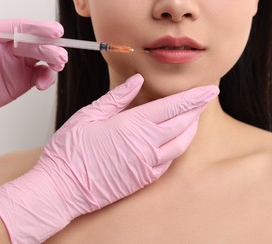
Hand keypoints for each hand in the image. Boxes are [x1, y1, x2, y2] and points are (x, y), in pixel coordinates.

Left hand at [0, 15, 66, 148]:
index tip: (54, 31)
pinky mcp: (20, 82)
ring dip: (53, 61)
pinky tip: (43, 83)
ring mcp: (15, 65)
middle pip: (35, 43)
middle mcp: (7, 48)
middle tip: (59, 56)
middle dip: (50, 48)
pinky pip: (40, 76)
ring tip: (58, 67)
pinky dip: (47, 78)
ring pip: (42, 57)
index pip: (20, 27)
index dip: (39, 28)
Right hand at [0, 74, 218, 243]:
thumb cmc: (70, 151)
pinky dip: (177, 148)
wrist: (62, 189)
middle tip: (205, 98)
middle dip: (197, 109)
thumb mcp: (89, 115)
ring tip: (192, 118)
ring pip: (181, 145)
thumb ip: (117, 98)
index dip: (194, 97)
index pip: (173, 107)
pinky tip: (174, 141)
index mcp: (132, 125)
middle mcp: (146, 146)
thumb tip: (136, 81)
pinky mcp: (143, 180)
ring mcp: (147, 165)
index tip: (209, 89)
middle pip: (183, 124)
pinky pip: (169, 162)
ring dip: (190, 129)